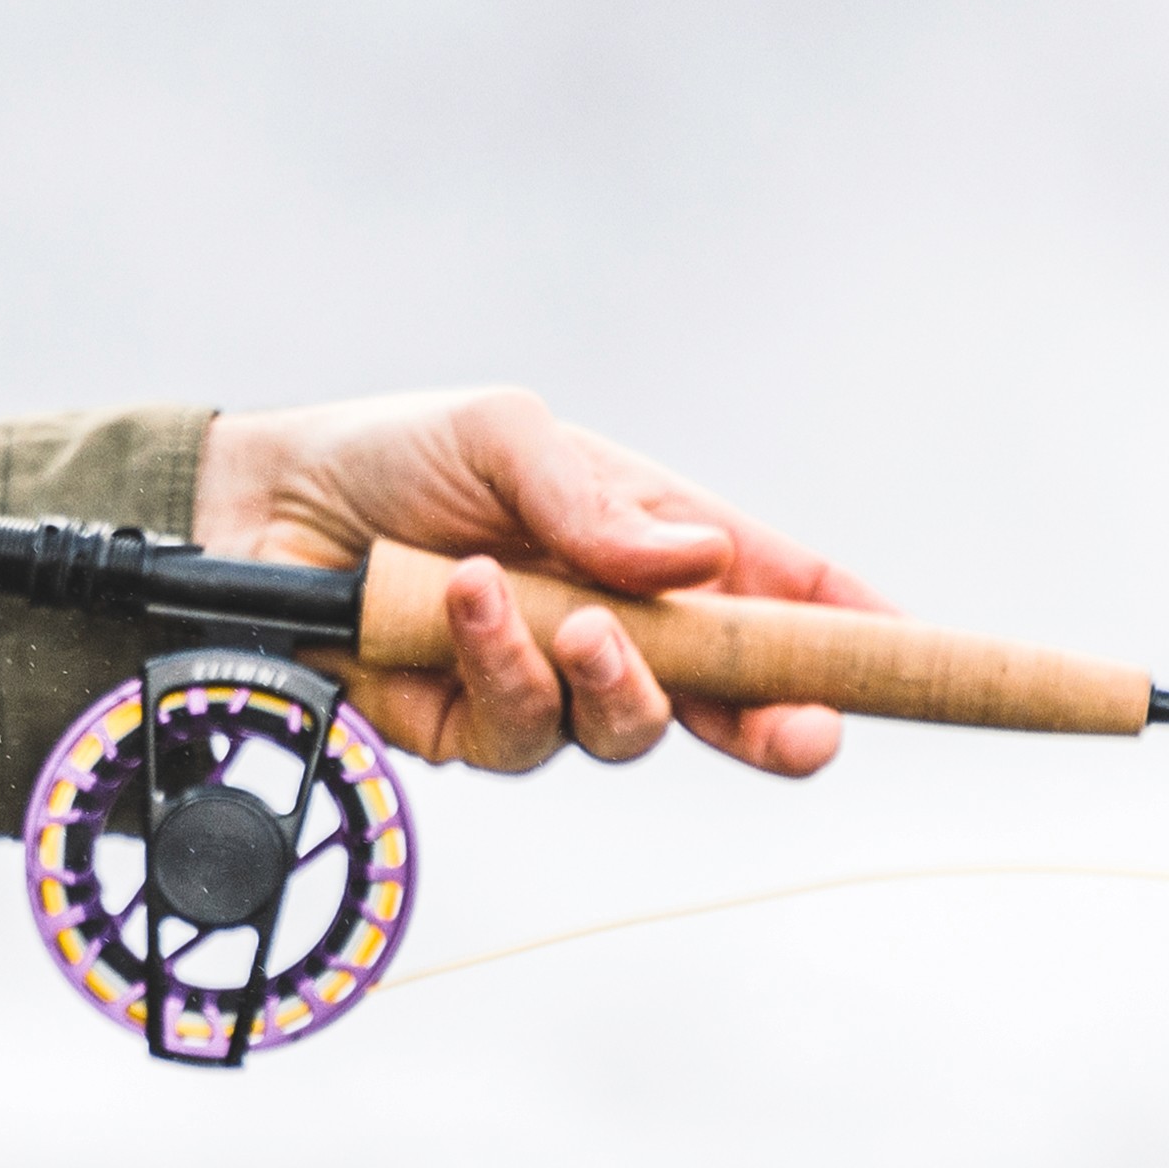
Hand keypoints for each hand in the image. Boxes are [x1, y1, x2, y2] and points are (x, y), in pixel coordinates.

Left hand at [198, 387, 882, 775]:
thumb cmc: (394, 456)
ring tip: (571, 619)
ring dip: (614, 679)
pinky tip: (465, 604)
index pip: (774, 591)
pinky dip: (503, 665)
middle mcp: (615, 625)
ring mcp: (547, 684)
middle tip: (802, 731)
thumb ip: (602, 503)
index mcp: (652, 544)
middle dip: (780, 720)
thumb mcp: (509, 436)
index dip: (850, 627)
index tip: (913, 655)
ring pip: (628, 727)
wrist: (256, 510)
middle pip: (732, 700)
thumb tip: (700, 558)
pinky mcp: (470, 730)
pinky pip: (522, 731)